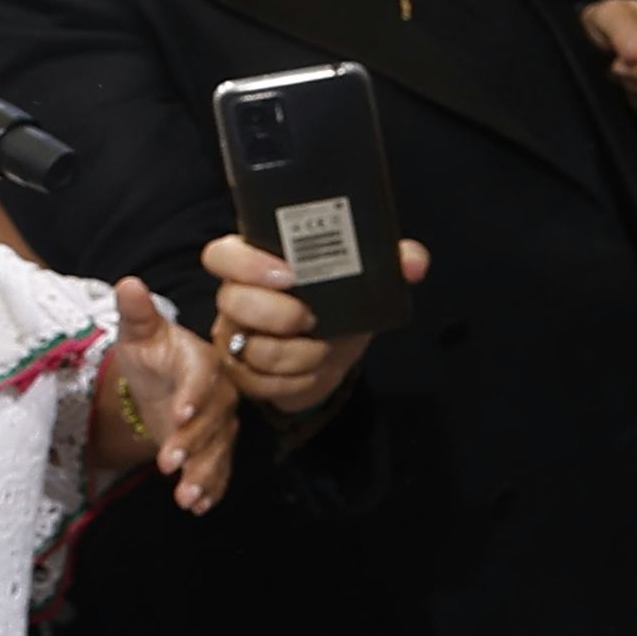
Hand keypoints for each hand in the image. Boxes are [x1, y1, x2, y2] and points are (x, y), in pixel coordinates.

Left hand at [99, 275, 242, 513]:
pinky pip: (219, 468)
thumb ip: (135, 312)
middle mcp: (219, 393)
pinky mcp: (214, 447)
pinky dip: (211, 488)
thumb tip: (129, 283)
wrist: (165, 379)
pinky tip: (198, 506)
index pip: (202, 377)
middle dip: (192, 442)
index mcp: (202, 362)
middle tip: (169, 461)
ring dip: (203, 473)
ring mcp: (219, 423)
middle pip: (213, 419)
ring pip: (218, 449)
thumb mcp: (139, 332)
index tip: (179, 413)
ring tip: (185, 496)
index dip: (193, 395)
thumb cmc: (153, 352)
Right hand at [193, 227, 425, 420]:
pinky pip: (258, 382)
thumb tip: (413, 263)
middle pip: (232, 300)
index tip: (290, 274)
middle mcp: (235, 297)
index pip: (223, 254)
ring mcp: (234, 336)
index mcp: (256, 263)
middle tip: (312, 318)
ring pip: (249, 346)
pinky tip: (313, 370)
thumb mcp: (364, 280)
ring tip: (321, 348)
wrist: (334, 354)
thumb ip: (390, 263)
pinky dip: (293, 380)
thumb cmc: (339, 304)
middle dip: (276, 313)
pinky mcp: (240, 373)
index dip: (247, 263)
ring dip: (293, 353)